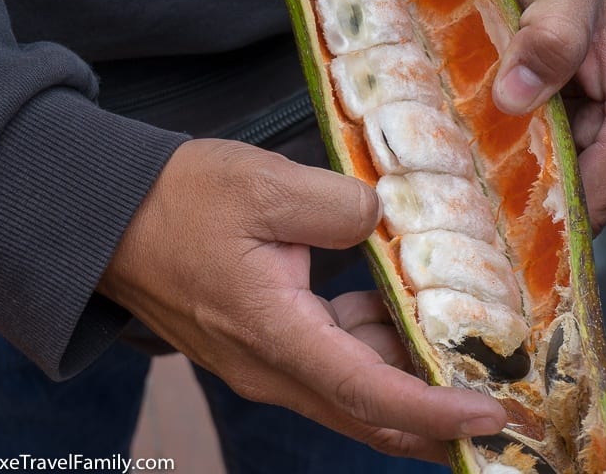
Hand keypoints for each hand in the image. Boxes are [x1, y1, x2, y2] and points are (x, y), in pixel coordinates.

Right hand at [98, 139, 506, 461]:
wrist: (109, 218)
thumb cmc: (177, 201)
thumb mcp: (265, 184)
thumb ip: (340, 206)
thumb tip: (383, 222)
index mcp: (277, 336)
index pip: (371, 394)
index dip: (436, 412)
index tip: (490, 416)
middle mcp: (272, 368)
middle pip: (369, 415)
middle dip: (435, 422)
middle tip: (496, 408)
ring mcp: (264, 362)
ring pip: (352, 391)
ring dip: (405, 378)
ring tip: (456, 340)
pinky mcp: (261, 345)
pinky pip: (329, 365)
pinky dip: (372, 351)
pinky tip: (392, 306)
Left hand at [492, 0, 605, 232]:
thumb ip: (545, 42)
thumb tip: (514, 100)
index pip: (599, 195)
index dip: (549, 222)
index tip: (497, 238)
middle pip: (586, 194)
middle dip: (532, 204)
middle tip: (472, 208)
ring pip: (573, 177)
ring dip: (527, 180)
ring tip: (475, 180)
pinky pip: (567, 154)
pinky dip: (531, 156)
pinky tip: (493, 152)